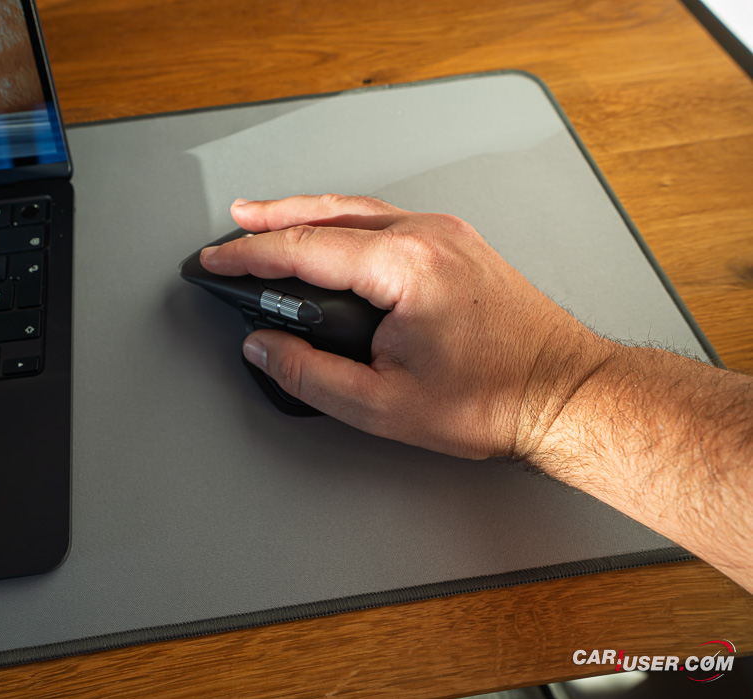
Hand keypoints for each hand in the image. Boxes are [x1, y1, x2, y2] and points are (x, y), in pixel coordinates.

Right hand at [200, 194, 613, 459]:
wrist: (564, 391)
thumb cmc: (494, 399)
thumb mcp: (382, 405)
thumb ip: (310, 375)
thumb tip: (264, 348)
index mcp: (405, 266)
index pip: (303, 249)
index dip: (248, 255)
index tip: (216, 262)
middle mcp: (426, 235)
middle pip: (327, 213)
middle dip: (271, 218)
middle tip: (232, 225)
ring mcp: (445, 233)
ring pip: (357, 210)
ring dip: (307, 213)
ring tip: (268, 220)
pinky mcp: (457, 242)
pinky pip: (385, 218)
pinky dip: (344, 221)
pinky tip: (331, 232)